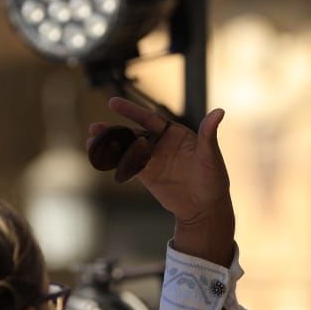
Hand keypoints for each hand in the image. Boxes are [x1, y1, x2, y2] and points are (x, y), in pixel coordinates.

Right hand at [88, 98, 231, 227]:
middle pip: (133, 134)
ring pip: (127, 149)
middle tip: (95, 127)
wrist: (206, 207)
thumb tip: (219, 111)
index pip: (150, 119)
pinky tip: (99, 157)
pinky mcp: (146, 174)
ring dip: (109, 145)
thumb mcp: (211, 156)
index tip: (113, 103)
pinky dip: (113, 161)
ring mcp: (152, 159)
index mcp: (175, 133)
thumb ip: (208, 134)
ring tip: (91, 142)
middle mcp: (160, 143)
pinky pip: (127, 165)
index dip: (131, 111)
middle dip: (114, 130)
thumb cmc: (213, 178)